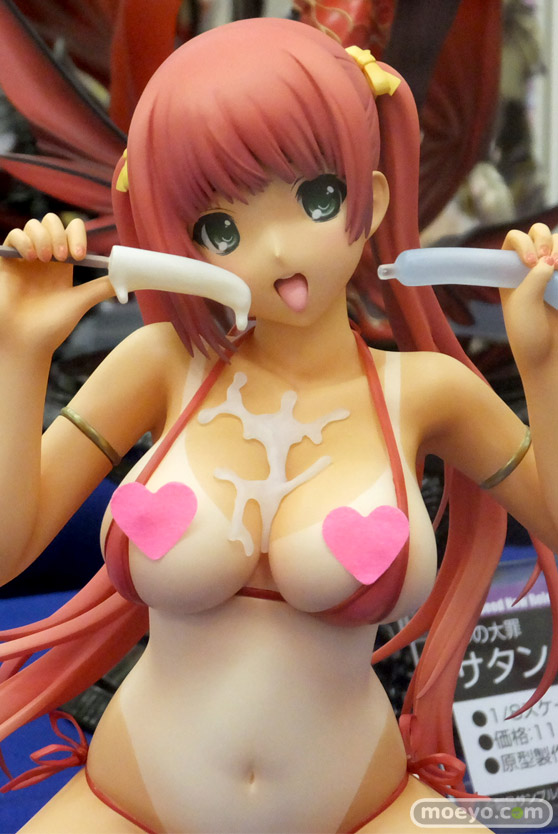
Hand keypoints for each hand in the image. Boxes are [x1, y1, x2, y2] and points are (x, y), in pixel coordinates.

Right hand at [0, 214, 112, 356]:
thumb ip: (101, 287)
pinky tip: (29, 258)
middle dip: (60, 233)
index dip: (78, 235)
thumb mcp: (80, 302)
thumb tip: (127, 278)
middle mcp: (45, 256)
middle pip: (52, 221)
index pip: (72, 230)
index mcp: (64, 263)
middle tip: (62, 257)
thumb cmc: (52, 326)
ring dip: (43, 237)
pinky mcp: (7, 260)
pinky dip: (24, 240)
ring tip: (44, 259)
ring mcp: (25, 257)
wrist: (27, 341)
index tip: (80, 256)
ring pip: (34, 224)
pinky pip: (14, 235)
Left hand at [500, 223, 557, 369]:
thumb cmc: (529, 334)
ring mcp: (555, 272)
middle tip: (548, 262)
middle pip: (540, 232)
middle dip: (545, 239)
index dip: (524, 242)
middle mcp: (533, 268)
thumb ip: (534, 278)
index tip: (531, 263)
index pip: (514, 239)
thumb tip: (551, 260)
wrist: (552, 359)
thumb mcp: (522, 304)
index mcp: (512, 272)